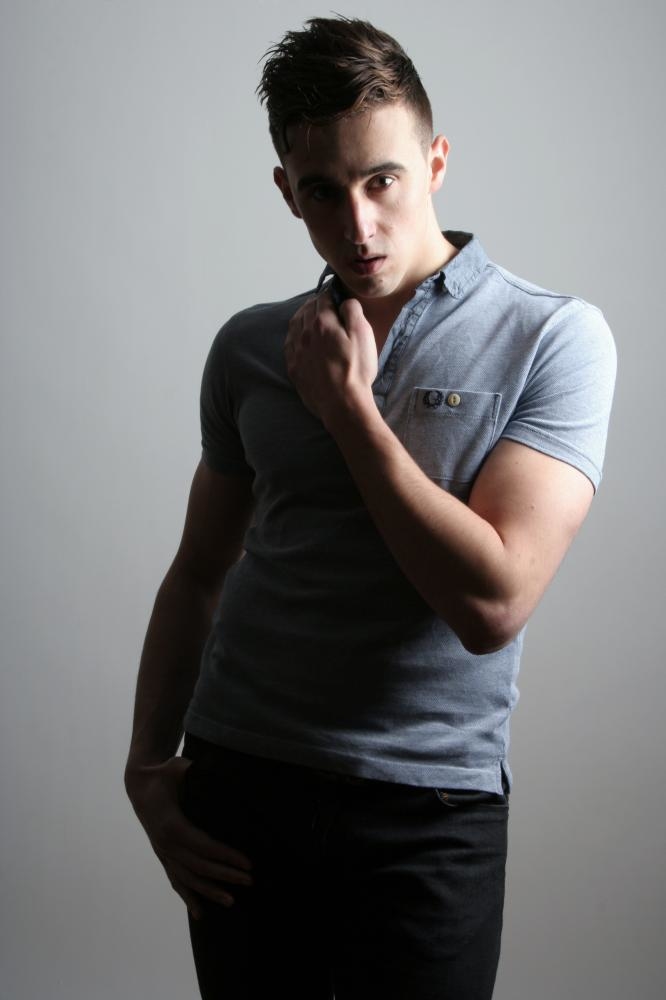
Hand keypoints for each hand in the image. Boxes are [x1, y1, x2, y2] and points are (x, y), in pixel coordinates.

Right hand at [125, 756, 253, 919]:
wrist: (139, 785)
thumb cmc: (164, 774)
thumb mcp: (178, 768)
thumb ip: (194, 772)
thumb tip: (218, 774)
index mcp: (172, 825)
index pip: (204, 846)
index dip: (226, 856)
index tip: (247, 863)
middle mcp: (166, 844)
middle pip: (200, 866)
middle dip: (226, 875)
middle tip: (250, 881)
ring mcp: (163, 853)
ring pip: (188, 879)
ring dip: (210, 891)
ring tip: (231, 901)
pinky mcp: (162, 856)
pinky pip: (175, 880)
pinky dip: (188, 897)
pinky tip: (200, 914)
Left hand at [285, 290, 377, 424]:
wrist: (342, 404)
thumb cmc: (356, 370)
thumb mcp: (363, 334)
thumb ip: (353, 311)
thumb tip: (344, 300)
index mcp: (322, 322)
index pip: (322, 298)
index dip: (330, 293)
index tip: (335, 293)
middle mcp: (304, 334)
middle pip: (306, 310)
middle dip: (315, 303)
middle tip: (324, 303)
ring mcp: (296, 352)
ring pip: (294, 325)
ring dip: (302, 317)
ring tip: (310, 317)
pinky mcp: (293, 368)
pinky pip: (289, 344)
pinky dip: (295, 335)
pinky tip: (300, 338)